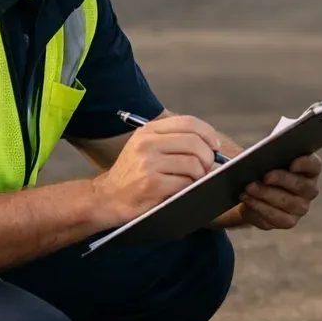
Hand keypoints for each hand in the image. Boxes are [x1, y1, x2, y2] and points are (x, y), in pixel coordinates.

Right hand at [93, 115, 221, 224]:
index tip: (214, 146)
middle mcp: (147, 143)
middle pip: (194, 143)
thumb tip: (211, 145)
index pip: (188, 122)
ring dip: (200, 175)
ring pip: (193, 163)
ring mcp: (149, 163)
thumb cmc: (132, 174)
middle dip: (208, 157)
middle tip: (208, 168)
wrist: (107, 197)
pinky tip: (182, 190)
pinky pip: (185, 182)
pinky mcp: (152, 184)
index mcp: (149, 131)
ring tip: (193, 180)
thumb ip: (173, 141)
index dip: (208, 133)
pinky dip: (190, 187)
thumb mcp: (146, 148)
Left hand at [233, 154, 321, 230]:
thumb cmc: (265, 170)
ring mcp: (301, 207)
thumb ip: (273, 148)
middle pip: (302, 185)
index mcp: (309, 169)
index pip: (314, 165)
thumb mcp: (269, 157)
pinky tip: (248, 198)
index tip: (292, 163)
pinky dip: (260, 207)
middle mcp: (310, 189)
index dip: (305, 164)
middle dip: (282, 180)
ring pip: (288, 202)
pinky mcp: (289, 221)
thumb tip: (267, 147)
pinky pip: (277, 217)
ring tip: (250, 187)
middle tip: (265, 176)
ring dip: (267, 194)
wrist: (255, 194)